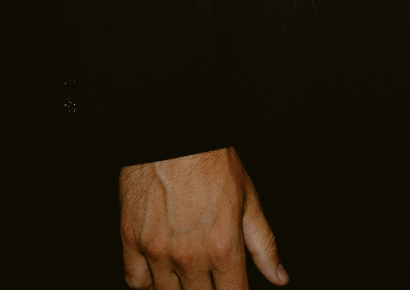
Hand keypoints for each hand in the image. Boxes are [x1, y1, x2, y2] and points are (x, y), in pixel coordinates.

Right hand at [118, 147, 285, 289]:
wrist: (173, 134)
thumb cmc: (212, 162)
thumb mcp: (249, 202)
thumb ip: (264, 246)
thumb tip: (279, 277)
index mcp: (223, 247)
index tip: (234, 288)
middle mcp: (189, 256)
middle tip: (212, 279)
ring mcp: (157, 252)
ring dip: (179, 288)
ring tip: (188, 274)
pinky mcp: (131, 242)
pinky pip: (136, 282)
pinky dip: (148, 282)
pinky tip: (160, 269)